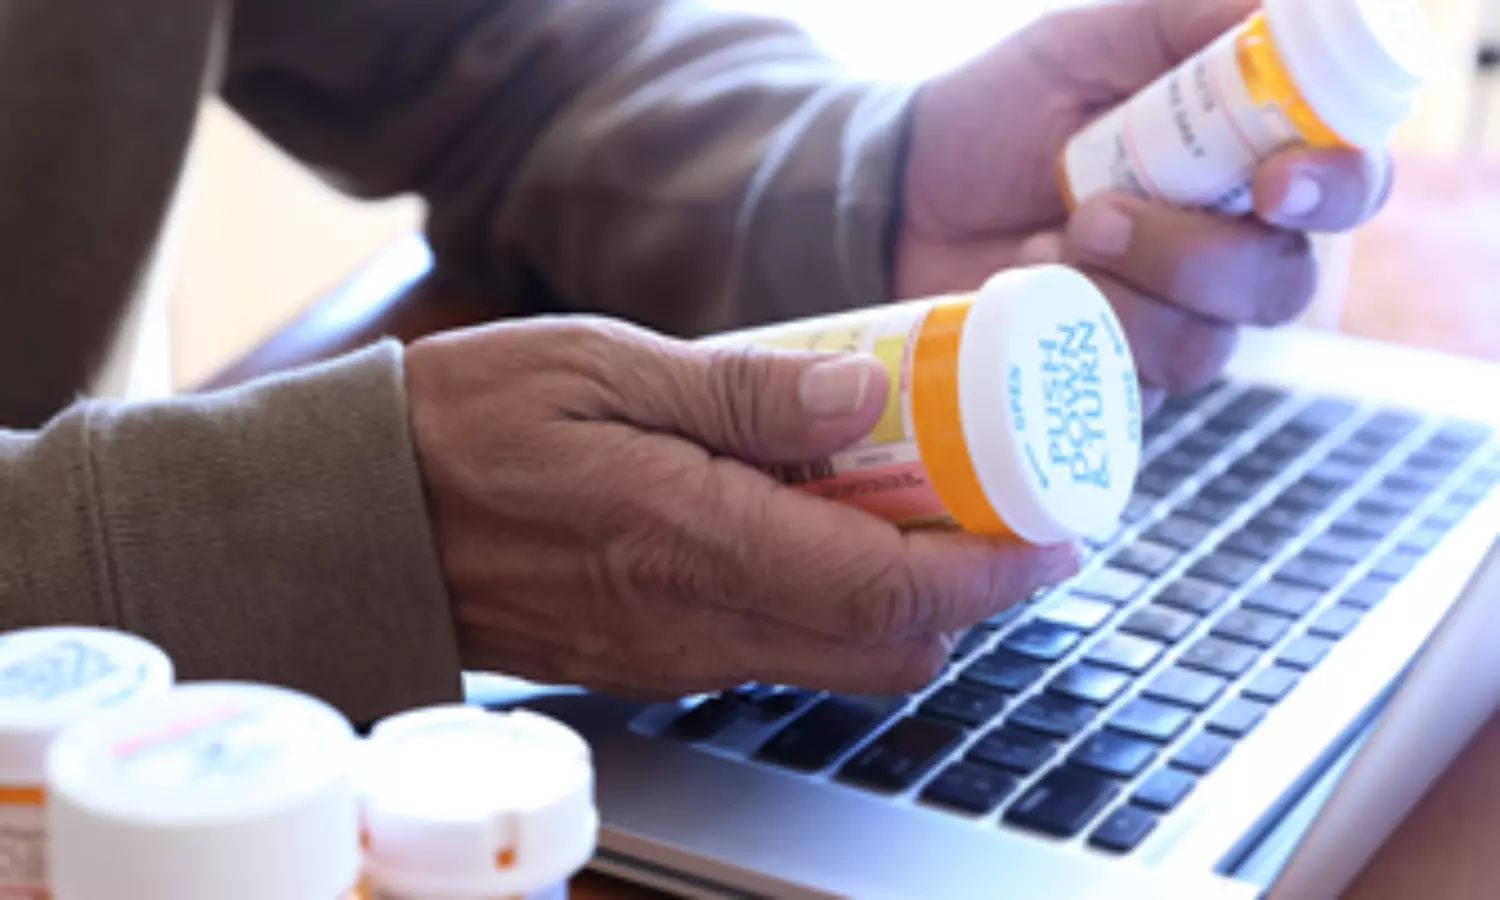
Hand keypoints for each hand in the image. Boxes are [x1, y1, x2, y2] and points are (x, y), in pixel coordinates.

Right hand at [405, 318, 1077, 696]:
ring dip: (907, 601)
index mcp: (691, 541)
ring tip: (915, 506)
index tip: (1054, 534)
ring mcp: (677, 655)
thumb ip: (740, 392)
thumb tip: (862, 402)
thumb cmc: (468, 424)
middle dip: (971, 594)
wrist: (361, 517)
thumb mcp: (602, 364)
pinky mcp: (655, 660)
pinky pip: (778, 654)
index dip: (995, 573)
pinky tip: (819, 528)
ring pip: (841, 663)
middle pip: (889, 652)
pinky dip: (834, 607)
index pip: (889, 593)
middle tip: (996, 508)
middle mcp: (695, 622)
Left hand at [895, 0, 1391, 410]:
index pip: (1347, 184)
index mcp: (1244, 164)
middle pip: (1282, 283)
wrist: (900, 195)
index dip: (1336, 188)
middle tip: (1094, 213)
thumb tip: (1285, 7)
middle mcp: (1223, 252)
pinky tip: (1024, 292)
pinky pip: (1126, 391)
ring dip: (1119, 296)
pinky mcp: (1106, 380)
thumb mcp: (1089, 43)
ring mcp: (1165, 324)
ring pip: (1204, 345)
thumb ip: (1190, 22)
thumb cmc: (999, 113)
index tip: (1276, 184)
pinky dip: (1071, 339)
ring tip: (1044, 243)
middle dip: (1193, 255)